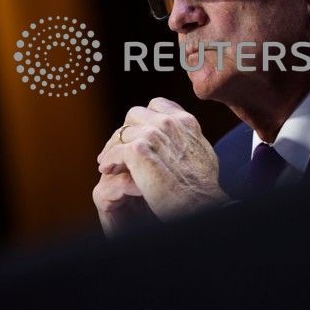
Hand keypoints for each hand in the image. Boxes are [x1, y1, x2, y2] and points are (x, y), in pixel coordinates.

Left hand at [93, 97, 228, 233]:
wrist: (201, 204)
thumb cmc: (202, 187)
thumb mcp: (201, 152)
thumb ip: (186, 139)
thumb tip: (178, 139)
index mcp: (185, 121)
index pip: (156, 105)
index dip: (143, 120)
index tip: (137, 136)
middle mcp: (170, 122)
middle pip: (135, 115)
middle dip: (125, 132)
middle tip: (119, 150)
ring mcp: (154, 134)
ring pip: (123, 132)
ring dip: (113, 147)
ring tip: (109, 163)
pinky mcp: (139, 151)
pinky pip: (117, 150)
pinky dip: (109, 159)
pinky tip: (107, 170)